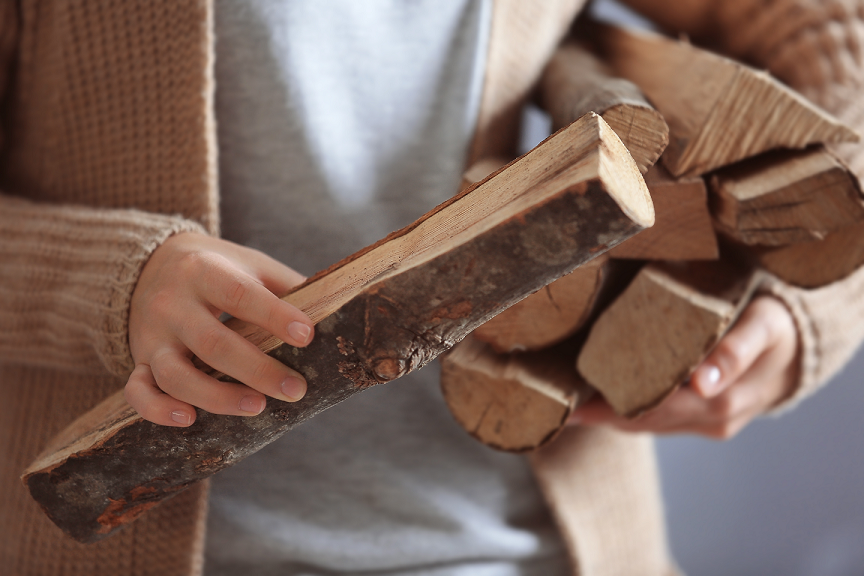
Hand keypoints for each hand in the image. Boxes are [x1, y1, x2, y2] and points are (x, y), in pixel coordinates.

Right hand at [124, 232, 313, 426]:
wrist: (151, 263)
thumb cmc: (219, 269)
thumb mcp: (251, 264)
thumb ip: (286, 287)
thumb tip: (337, 311)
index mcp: (205, 270)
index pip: (240, 294)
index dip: (274, 316)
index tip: (307, 336)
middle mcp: (173, 303)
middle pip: (212, 342)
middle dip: (257, 370)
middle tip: (296, 389)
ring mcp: (151, 335)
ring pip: (175, 374)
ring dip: (215, 396)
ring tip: (256, 407)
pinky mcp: (139, 359)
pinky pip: (137, 391)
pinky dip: (156, 409)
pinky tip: (189, 420)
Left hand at [569, 296, 799, 438]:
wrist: (799, 350)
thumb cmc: (775, 324)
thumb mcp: (762, 326)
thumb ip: (734, 348)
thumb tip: (701, 381)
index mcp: (720, 399)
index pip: (650, 409)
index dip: (606, 408)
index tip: (568, 402)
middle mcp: (710, 419)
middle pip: (640, 420)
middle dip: (595, 411)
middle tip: (549, 396)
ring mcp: (706, 424)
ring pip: (645, 425)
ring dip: (603, 415)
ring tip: (559, 400)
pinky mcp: (702, 422)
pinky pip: (656, 421)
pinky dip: (623, 412)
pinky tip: (591, 402)